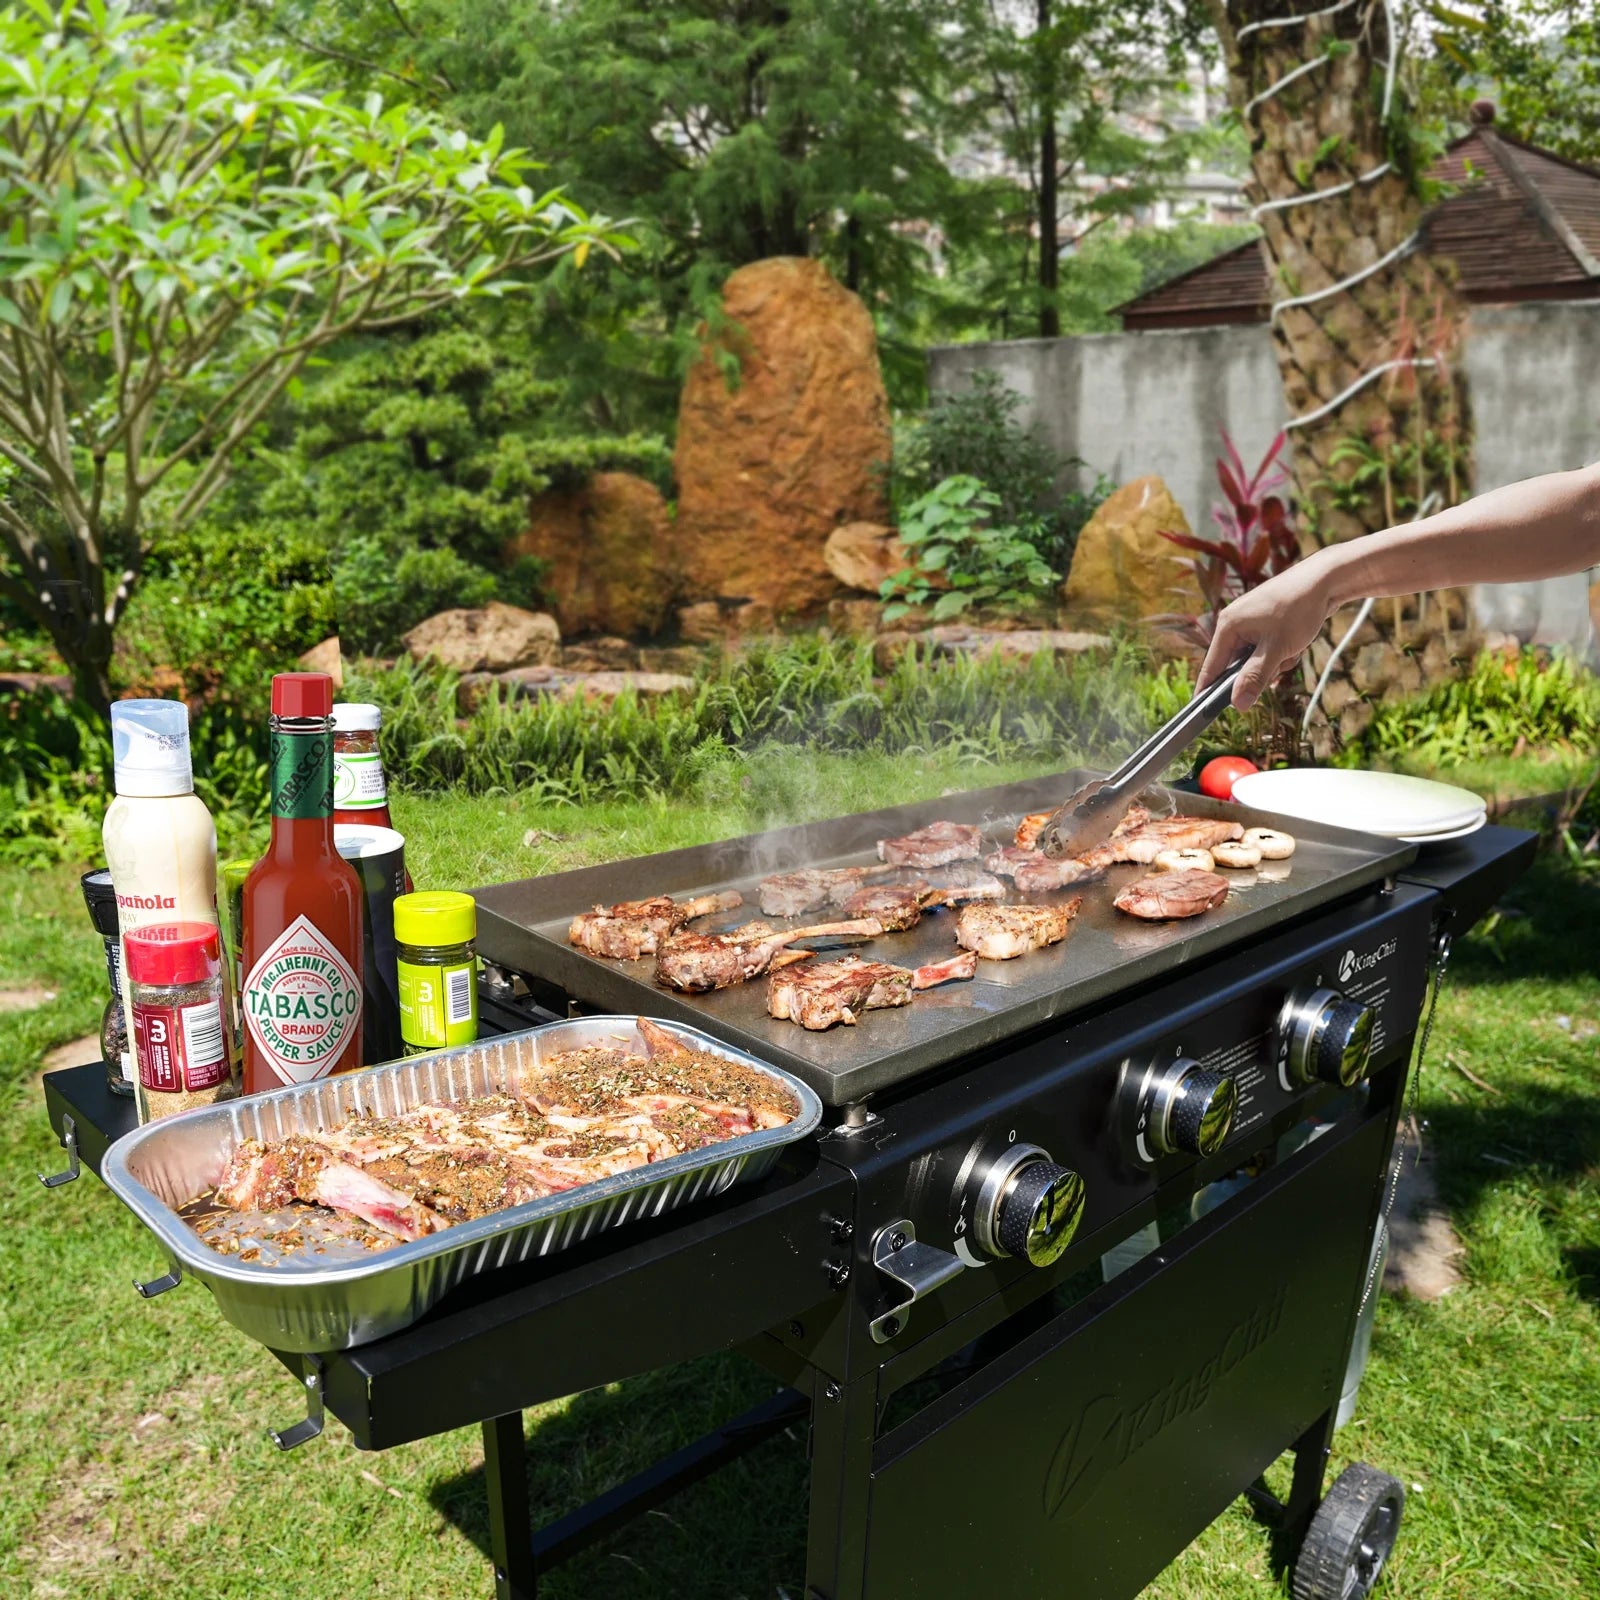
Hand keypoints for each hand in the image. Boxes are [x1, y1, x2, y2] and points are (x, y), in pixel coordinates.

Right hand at [1196, 551, 1340, 709]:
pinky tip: (1294, 643)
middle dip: (1259, 672)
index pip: (1211, 668)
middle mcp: (1234, 623)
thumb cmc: (1298, 609)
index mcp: (1228, 626)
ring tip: (1291, 649)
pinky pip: (1265, 649)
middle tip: (1279, 663)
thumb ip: (1255, 677)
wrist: (1325, 580)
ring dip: (1273, 662)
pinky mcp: (1264, 622)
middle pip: (1236, 666)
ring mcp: (1249, 622)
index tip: (1203, 714)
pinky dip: (1280, 652)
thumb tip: (1238, 705)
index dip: (1209, 692)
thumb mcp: (1277, 649)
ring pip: (1254, 659)